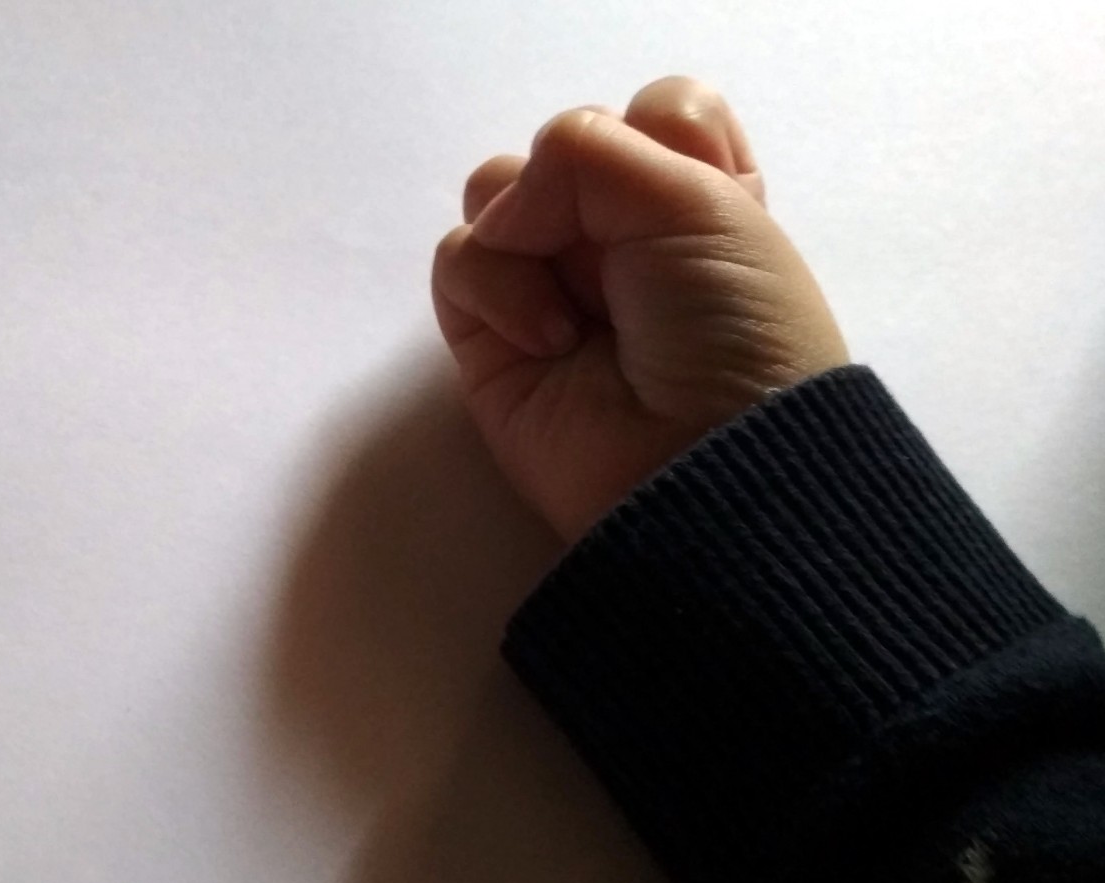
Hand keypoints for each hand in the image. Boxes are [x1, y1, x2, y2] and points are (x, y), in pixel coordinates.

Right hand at [431, 77, 848, 542]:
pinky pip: (458, 261)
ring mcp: (551, 283)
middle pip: (561, 147)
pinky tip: (547, 342)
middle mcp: (620, 236)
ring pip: (494, 192)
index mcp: (698, 201)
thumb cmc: (730, 330)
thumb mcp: (697, 201)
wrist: (697, 464)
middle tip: (625, 252)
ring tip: (579, 309)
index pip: (656, 112)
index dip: (664, 136)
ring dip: (532, 236)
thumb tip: (510, 207)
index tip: (697, 188)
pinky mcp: (491, 337)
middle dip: (589, 188)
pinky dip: (498, 292)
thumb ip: (585, 152)